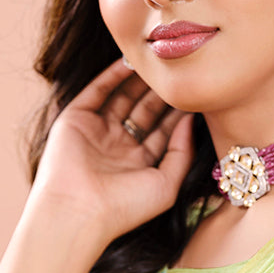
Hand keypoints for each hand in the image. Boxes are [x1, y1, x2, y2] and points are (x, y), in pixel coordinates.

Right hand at [32, 58, 194, 242]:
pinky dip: (113, 75)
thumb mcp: (166, 184)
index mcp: (139, 164)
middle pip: (145, 111)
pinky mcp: (76, 119)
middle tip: (179, 71)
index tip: (197, 92)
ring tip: (160, 62)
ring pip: (123, 97)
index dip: (179, 112)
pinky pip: (97, 90)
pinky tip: (133, 61)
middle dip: (162, 93)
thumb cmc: (124, 207)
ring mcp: (97, 131)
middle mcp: (118, 146)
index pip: (163, 131)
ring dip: (141, 81)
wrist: (78, 211)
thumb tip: (190, 119)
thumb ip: (182, 152)